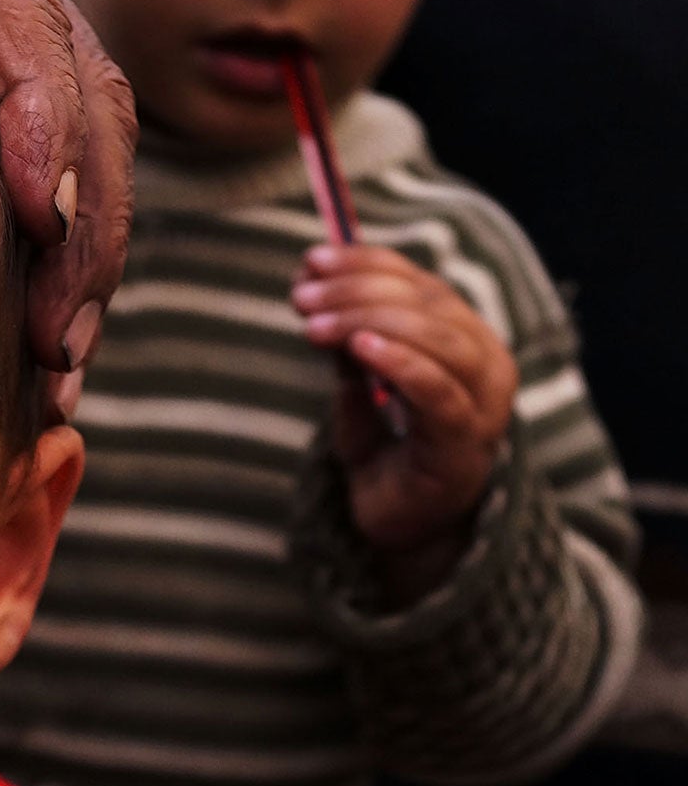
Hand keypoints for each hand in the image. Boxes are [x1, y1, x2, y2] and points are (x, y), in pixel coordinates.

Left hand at [0, 0, 135, 413]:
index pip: (20, 23)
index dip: (45, 119)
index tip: (34, 215)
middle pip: (86, 104)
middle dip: (85, 230)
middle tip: (54, 355)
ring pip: (86, 138)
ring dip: (83, 255)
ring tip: (54, 380)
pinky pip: (44, 146)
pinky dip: (53, 240)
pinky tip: (25, 333)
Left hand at [293, 244, 517, 591]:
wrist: (401, 525)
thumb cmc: (383, 452)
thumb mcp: (355, 385)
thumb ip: (344, 339)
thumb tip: (312, 284)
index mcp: (462, 336)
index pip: (419, 282)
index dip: (367, 263)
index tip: (311, 260)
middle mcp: (483, 360)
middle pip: (429, 304)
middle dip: (359, 291)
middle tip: (303, 297)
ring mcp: (482, 401)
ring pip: (439, 338)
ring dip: (372, 321)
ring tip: (316, 326)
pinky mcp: (465, 440)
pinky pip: (440, 391)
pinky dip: (402, 363)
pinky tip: (361, 348)